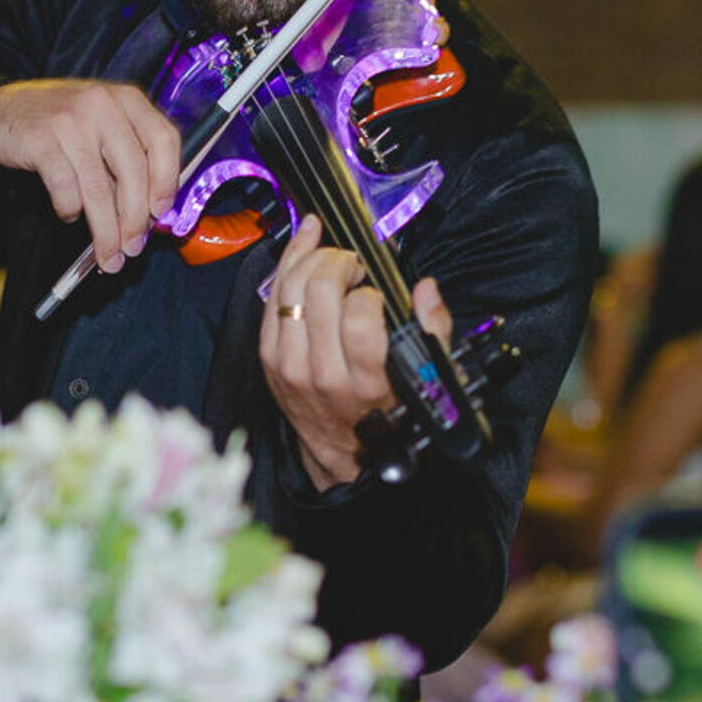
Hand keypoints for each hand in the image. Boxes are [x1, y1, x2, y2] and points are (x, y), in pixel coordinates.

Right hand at [0, 79, 178, 272]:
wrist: (1, 107)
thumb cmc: (62, 121)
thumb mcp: (103, 124)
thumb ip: (129, 157)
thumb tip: (151, 211)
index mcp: (127, 99)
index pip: (164, 139)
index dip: (167, 180)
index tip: (161, 212)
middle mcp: (102, 105)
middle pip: (133, 171)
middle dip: (135, 219)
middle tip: (133, 247)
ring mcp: (71, 121)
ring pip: (98, 188)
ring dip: (106, 230)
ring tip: (108, 254)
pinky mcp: (41, 140)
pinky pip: (65, 188)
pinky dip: (70, 210)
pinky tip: (70, 215)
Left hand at [260, 216, 454, 489]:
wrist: (342, 449)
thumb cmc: (384, 410)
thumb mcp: (425, 379)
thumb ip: (433, 331)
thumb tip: (425, 289)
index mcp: (366, 381)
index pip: (360, 318)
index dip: (370, 292)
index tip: (376, 292)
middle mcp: (323, 373)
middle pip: (320, 291)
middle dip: (340, 262)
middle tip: (354, 265)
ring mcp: (290, 364)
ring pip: (290, 287)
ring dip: (312, 258)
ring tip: (331, 258)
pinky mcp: (268, 357)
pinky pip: (270, 298)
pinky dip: (287, 267)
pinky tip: (304, 252)